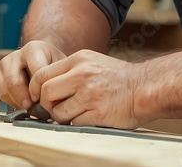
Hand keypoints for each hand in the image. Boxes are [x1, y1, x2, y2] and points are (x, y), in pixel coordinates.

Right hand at [0, 40, 66, 109]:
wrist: (43, 58)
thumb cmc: (52, 64)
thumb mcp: (61, 67)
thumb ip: (57, 79)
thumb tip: (51, 101)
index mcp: (33, 48)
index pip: (35, 70)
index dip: (40, 87)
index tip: (46, 96)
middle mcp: (15, 54)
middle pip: (14, 81)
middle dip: (25, 98)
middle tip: (36, 108)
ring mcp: (4, 63)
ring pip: (6, 90)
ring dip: (20, 102)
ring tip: (33, 104)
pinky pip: (3, 95)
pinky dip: (14, 102)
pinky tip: (25, 100)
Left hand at [28, 49, 149, 128]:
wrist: (146, 88)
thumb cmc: (120, 78)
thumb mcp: (94, 62)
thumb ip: (71, 71)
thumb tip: (46, 86)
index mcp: (79, 60)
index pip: (43, 74)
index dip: (36, 88)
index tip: (38, 96)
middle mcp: (83, 75)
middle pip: (46, 92)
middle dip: (47, 104)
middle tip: (55, 108)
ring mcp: (90, 94)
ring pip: (58, 112)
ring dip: (62, 117)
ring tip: (75, 113)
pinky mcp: (98, 113)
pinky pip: (74, 123)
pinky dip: (77, 123)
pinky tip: (88, 117)